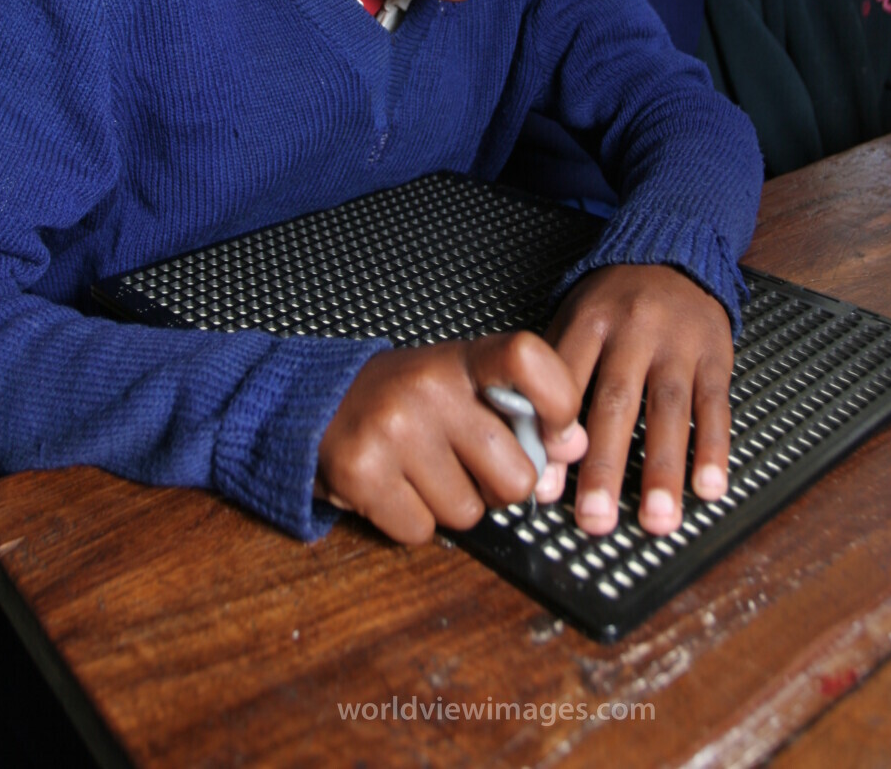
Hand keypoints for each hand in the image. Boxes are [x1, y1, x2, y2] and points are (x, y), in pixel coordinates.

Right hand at [316, 332, 587, 543]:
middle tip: (469, 466)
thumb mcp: (460, 383)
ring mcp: (393, 429)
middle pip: (516, 475)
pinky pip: (421, 531)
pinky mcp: (361, 472)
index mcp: (461, 359)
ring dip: (453, 506)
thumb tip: (576, 445)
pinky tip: (395, 488)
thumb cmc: (404, 399)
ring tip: (423, 471)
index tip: (557, 431)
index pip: (529, 358)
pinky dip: (413, 522)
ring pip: (468, 513)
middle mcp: (429, 387)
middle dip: (500, 488)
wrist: (314, 403)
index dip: (559, 402)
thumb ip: (518, 407)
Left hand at [546, 263, 732, 536]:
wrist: (674, 251)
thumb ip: (556, 371)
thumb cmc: (615, 299)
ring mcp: (678, 344)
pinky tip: (709, 488)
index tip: (545, 488)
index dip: (555, 436)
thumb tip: (531, 444)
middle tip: (595, 520)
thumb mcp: (575, 315)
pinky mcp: (716, 355)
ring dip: (663, 470)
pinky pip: (715, 407)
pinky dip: (714, 450)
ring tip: (656, 521)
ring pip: (669, 411)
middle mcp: (634, 331)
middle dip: (605, 467)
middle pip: (616, 403)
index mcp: (590, 321)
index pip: (567, 382)